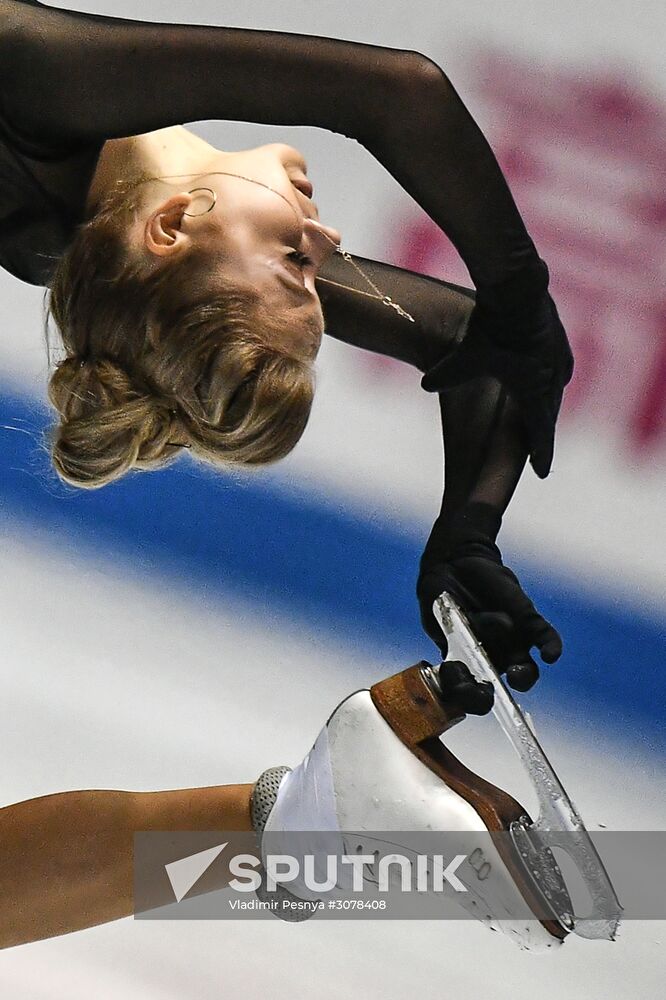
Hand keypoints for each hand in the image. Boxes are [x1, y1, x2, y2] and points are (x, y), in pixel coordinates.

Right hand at [417, 540, 562, 701]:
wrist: (457, 562)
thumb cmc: (441, 592)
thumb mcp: (435, 613)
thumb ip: (448, 629)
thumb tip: (470, 635)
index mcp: (465, 662)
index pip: (468, 690)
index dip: (468, 697)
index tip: (464, 689)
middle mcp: (491, 657)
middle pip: (500, 687)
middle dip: (496, 694)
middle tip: (488, 691)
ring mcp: (512, 642)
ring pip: (525, 669)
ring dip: (523, 675)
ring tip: (518, 669)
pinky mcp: (528, 620)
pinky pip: (545, 637)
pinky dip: (550, 646)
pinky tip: (550, 654)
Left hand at [421, 265, 573, 479]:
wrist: (517, 288)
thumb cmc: (493, 329)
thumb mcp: (464, 357)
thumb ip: (446, 375)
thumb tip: (427, 385)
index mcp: (532, 390)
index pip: (538, 430)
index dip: (540, 453)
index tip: (541, 472)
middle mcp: (551, 377)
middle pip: (549, 412)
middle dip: (543, 431)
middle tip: (541, 450)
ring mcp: (558, 355)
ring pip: (556, 387)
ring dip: (550, 402)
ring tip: (545, 411)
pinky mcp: (558, 334)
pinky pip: (558, 364)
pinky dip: (554, 374)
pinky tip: (552, 372)